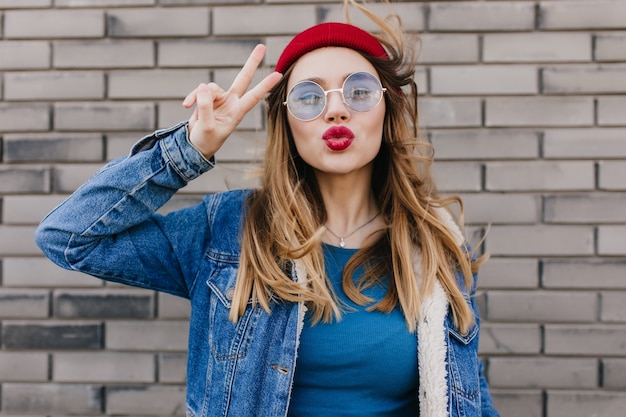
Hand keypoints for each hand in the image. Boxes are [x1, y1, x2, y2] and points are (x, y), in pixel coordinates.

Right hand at [182, 44, 281, 158]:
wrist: (196, 145)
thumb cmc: (206, 140)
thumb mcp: (206, 127)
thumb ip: (205, 107)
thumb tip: (203, 86)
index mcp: (237, 112)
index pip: (254, 96)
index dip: (265, 85)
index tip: (279, 74)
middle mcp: (232, 102)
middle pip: (243, 78)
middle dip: (252, 62)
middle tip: (262, 46)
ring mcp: (220, 98)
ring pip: (211, 87)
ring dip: (199, 97)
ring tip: (192, 109)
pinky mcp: (207, 97)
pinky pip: (199, 91)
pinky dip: (192, 97)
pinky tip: (186, 106)